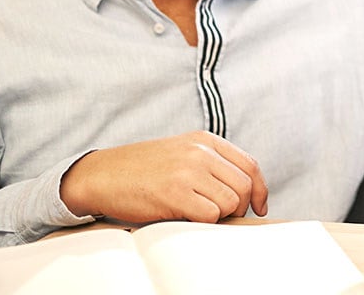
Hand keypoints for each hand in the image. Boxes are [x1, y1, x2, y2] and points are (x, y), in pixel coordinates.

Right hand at [60, 131, 267, 223]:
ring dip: (219, 216)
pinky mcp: (175, 192)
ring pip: (231, 202)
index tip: (259, 208)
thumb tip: (247, 190)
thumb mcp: (182, 152)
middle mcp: (200, 152)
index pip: (250, 166)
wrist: (102, 174)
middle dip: (239, 207)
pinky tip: (185, 217)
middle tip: (220, 215)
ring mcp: (188, 171)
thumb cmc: (143, 169)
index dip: (260, 191)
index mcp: (205, 141)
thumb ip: (212, 163)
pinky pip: (210, 215)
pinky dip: (202, 222)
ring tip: (196, 213)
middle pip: (245, 187)